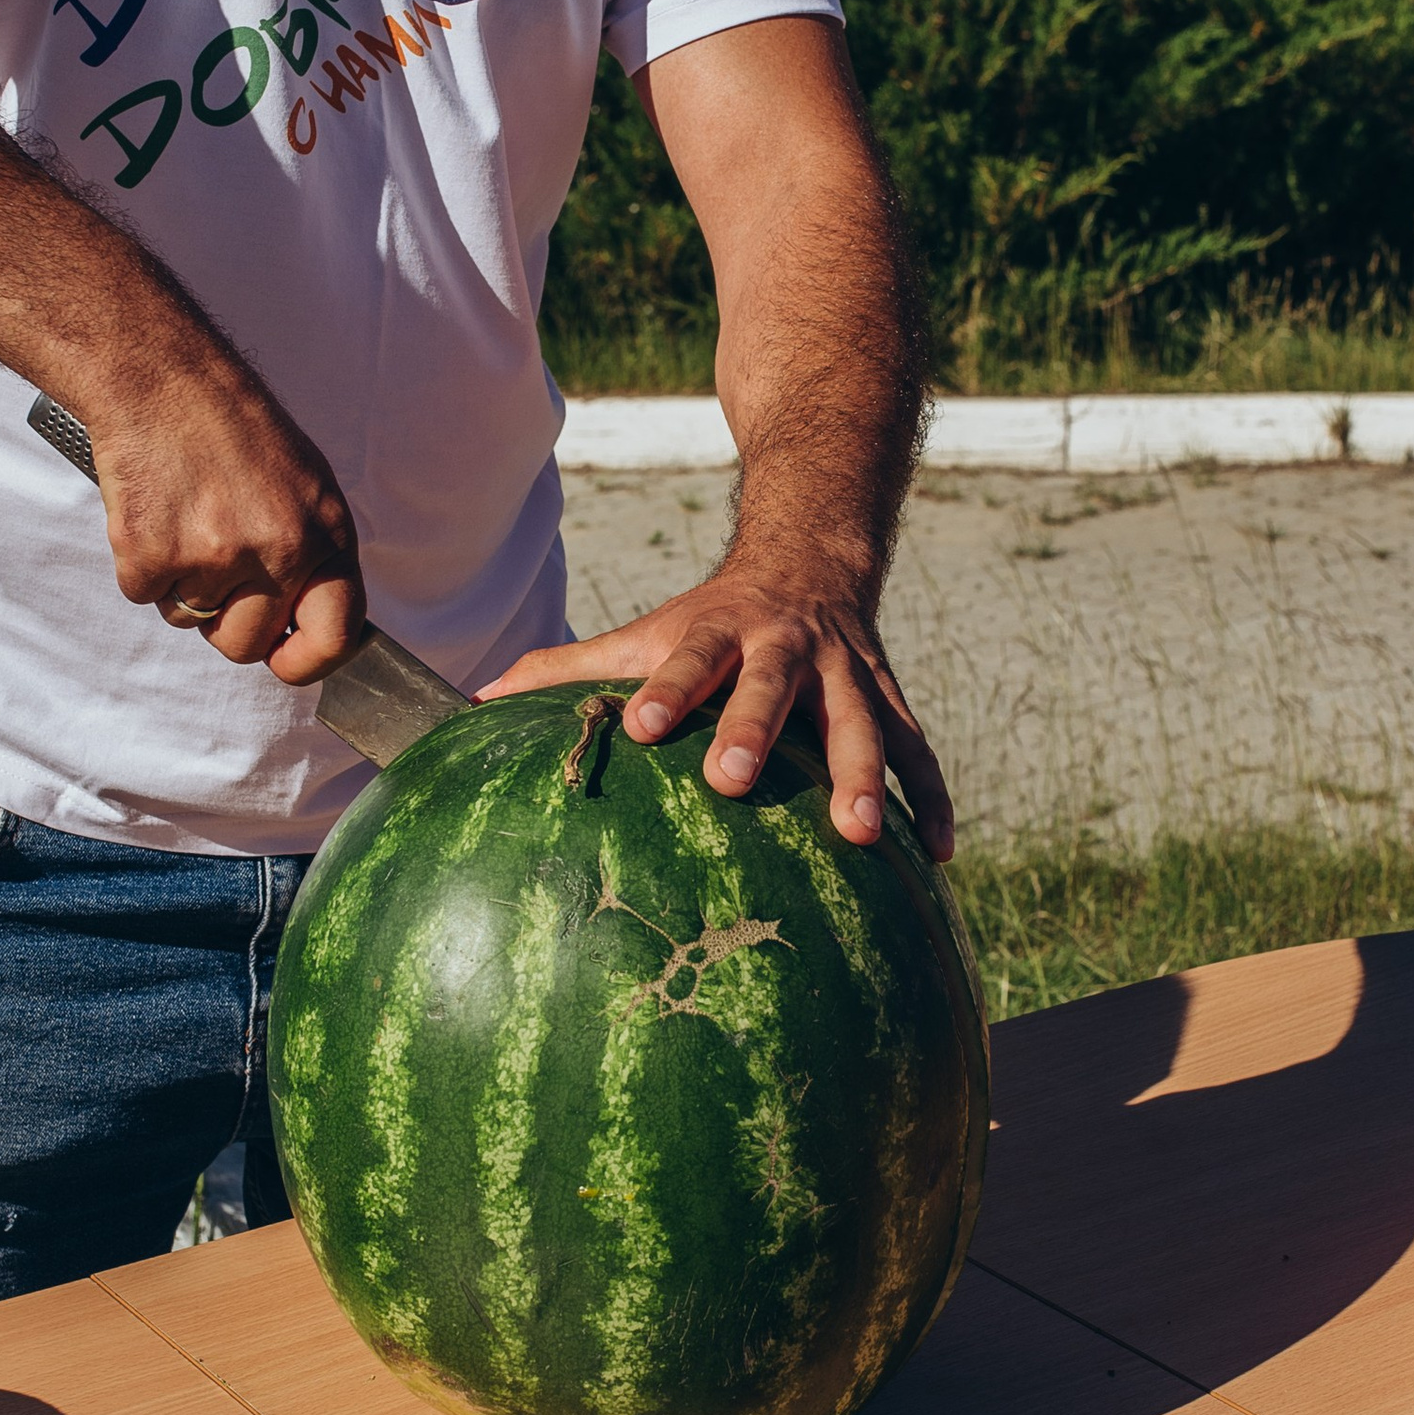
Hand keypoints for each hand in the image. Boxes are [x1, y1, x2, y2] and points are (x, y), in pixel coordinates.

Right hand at [81, 349, 364, 682]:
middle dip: (225, 620)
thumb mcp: (305, 483)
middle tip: (211, 561)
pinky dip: (140, 562)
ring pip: (189, 618)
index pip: (335, 634)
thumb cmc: (232, 425)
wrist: (163, 379)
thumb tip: (305, 622)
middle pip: (246, 643)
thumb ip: (311, 552)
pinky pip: (144, 596)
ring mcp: (213, 557)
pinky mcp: (152, 557)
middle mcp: (277, 552)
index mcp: (324, 534)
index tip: (284, 662)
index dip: (306, 661)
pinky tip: (153, 511)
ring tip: (184, 516)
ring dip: (181, 582)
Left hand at [482, 561, 953, 858]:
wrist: (810, 558)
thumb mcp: (646, 634)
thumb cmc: (711, 619)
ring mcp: (845, 674)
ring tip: (858, 837)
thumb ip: (569, 670)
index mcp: (720, 634)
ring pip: (861, 724)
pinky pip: (918, 752)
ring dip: (862, 778)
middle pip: (774, 688)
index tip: (644, 727)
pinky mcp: (888, 698)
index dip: (668, 690)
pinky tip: (936, 856)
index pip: (688, 660)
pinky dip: (930, 802)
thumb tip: (476, 703)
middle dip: (759, 730)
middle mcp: (786, 650)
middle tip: (734, 780)